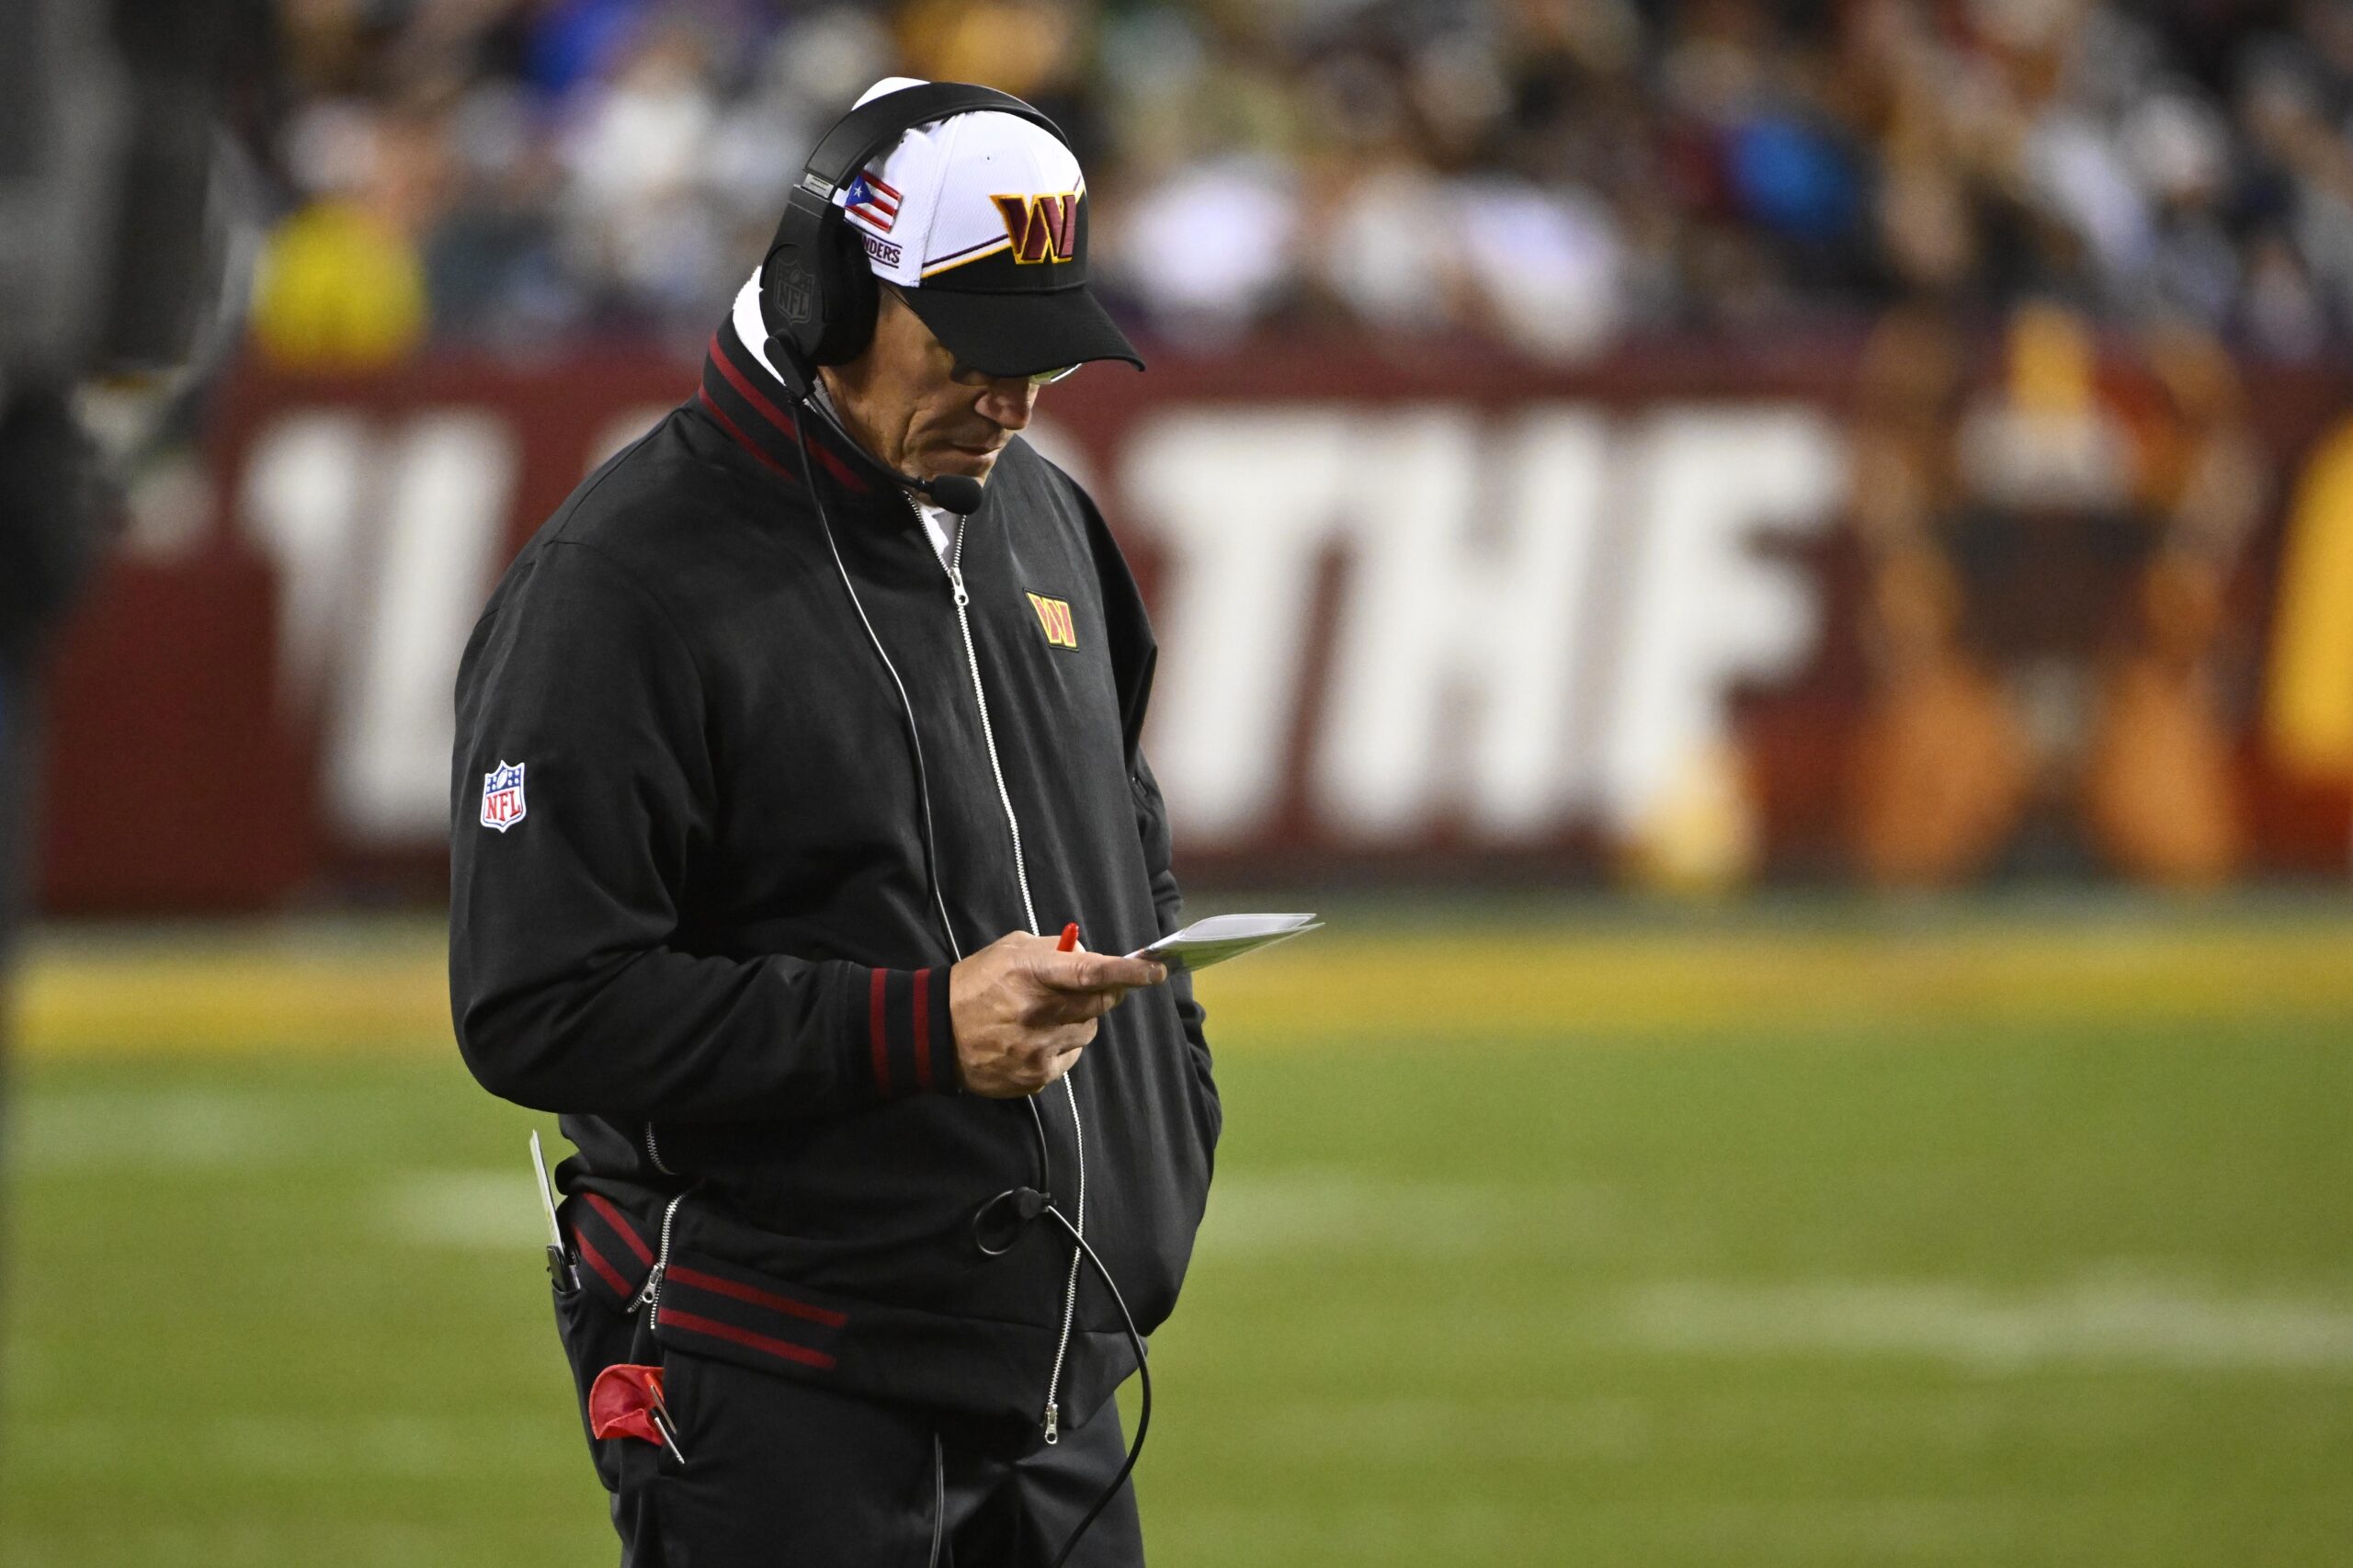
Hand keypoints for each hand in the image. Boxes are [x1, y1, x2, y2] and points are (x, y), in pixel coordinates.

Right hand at [948, 932, 1165, 1097]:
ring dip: (1079, 1020)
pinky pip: (1070, 1057)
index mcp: (1031, 975)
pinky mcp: (1035, 1076)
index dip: (1127, 973)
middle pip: (1099, 1005)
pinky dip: (1063, 1045)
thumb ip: (1056, 951)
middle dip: (1105, 993)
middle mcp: (1037, 1013)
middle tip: (1094, 986)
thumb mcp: (1012, 950)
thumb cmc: (977, 982)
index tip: (1155, 971)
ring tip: (1046, 1015)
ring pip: (1087, 1031)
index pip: (1091, 973)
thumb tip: (1094, 958)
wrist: (935, 1032)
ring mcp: (1036, 1049)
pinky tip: (1035, 1038)